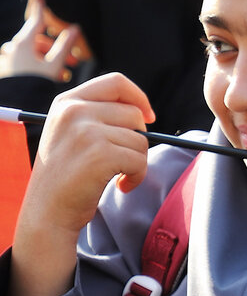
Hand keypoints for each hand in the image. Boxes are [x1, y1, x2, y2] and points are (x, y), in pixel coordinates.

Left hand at [0, 0, 81, 81]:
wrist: (16, 103)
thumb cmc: (34, 85)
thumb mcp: (55, 65)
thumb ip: (65, 46)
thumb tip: (74, 29)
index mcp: (24, 43)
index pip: (35, 20)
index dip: (39, 6)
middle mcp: (12, 48)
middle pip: (35, 40)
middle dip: (54, 48)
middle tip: (72, 61)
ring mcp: (7, 59)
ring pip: (30, 52)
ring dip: (46, 59)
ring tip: (62, 74)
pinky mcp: (6, 70)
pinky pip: (22, 62)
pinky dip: (36, 65)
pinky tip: (48, 78)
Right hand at [3, 73, 153, 295]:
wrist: (47, 212)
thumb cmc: (65, 176)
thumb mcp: (71, 134)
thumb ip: (97, 116)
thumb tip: (143, 111)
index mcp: (66, 102)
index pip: (115, 82)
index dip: (138, 97)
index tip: (149, 117)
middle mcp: (74, 111)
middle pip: (134, 114)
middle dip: (139, 140)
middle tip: (124, 161)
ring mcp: (86, 131)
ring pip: (140, 140)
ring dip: (137, 162)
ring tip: (117, 176)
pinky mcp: (100, 154)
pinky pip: (140, 160)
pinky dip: (137, 177)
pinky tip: (120, 186)